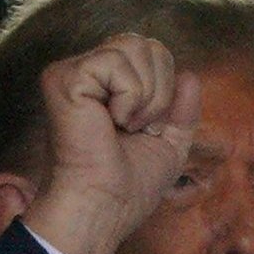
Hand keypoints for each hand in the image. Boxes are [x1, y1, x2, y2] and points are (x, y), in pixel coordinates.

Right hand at [22, 35, 202, 253]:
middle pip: (146, 44)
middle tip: (138, 128)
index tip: (147, 130)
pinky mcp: (63, 78)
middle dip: (160, 90)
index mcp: (106, 87)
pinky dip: (128, 97)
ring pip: (134, 46)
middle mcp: (86, 74)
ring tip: (124, 126)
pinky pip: (116, 62)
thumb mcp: (169, 145)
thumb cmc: (128, 189)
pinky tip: (110, 122)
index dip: (165, 90)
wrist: (104, 209)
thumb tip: (190, 75)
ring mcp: (71, 73)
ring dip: (146, 96)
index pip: (152, 53)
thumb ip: (182, 111)